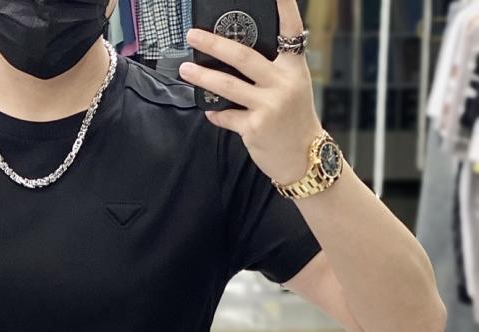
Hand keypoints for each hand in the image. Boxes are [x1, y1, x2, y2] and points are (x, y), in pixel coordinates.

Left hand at [178, 0, 323, 184]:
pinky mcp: (254, 127)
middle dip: (214, 43)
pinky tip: (209, 111)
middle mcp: (282, 84)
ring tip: (185, 70)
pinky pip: (226, 116)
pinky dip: (215, 113)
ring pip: (227, 86)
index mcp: (294, 69)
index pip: (291, 30)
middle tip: (194, 35)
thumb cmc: (294, 121)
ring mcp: (268, 106)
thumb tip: (235, 58)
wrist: (304, 158)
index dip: (284, 6)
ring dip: (202, 76)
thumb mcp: (292, 89)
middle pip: (243, 56)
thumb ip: (270, 73)